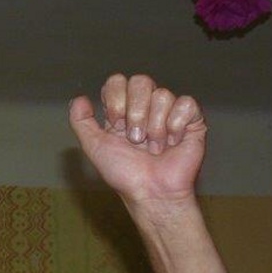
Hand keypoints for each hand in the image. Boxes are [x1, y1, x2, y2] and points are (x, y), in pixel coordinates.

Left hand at [68, 73, 205, 209]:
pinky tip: (172, 143)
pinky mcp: (192, 118)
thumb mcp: (94, 147)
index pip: (117, 82)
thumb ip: (81, 122)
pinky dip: (175, 126)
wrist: (151, 191)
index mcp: (122, 110)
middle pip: (141, 81)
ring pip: (162, 94)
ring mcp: (169, 111)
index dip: (116, 100)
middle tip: (136, 139)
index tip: (116, 124)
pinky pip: (185, 104)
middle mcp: (145, 107)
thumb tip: (79, 98)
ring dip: (154, 127)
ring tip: (154, 148)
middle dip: (136, 113)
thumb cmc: (124, 174)